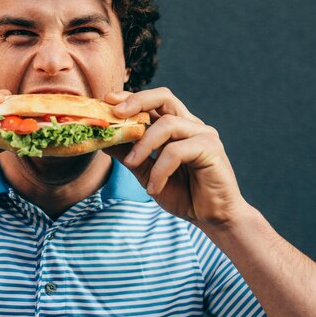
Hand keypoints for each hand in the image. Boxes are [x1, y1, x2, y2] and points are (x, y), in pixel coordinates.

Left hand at [104, 88, 249, 226]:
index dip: (131, 97)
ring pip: (167, 124)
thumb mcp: (147, 174)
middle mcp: (190, 124)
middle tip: (117, 114)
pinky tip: (154, 188)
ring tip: (131, 164)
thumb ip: (130, 156)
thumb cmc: (183, 194)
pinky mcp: (211, 149)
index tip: (108, 100)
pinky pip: (176, 151)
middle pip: (164, 97)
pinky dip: (160, 169)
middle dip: (137, 101)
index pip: (153, 102)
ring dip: (143, 144)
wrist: (211, 219)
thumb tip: (104, 143)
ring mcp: (203, 134)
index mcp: (176, 126)